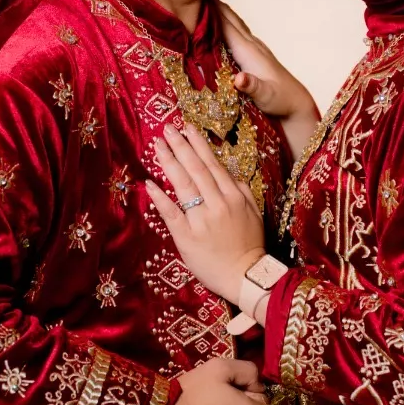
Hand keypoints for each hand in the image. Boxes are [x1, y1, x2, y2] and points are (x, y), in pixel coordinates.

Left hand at [146, 123, 265, 301]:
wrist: (245, 277)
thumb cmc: (249, 244)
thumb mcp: (253, 213)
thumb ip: (241, 190)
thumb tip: (227, 172)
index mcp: (233, 196)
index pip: (212, 164)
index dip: (198, 144)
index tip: (187, 127)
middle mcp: (217, 204)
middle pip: (195, 169)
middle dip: (180, 146)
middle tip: (167, 128)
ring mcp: (201, 220)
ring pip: (183, 185)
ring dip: (169, 163)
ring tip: (157, 146)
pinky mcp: (187, 237)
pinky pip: (171, 213)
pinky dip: (160, 198)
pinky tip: (149, 183)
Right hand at [216, 1, 318, 158]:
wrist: (296, 104)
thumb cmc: (280, 101)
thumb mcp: (265, 97)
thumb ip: (252, 87)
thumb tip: (239, 78)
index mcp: (248, 51)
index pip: (225, 25)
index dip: (209, 10)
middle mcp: (251, 44)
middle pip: (228, 18)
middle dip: (212, 3)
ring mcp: (254, 47)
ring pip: (233, 22)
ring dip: (218, 9)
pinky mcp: (254, 54)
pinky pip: (236, 31)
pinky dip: (225, 21)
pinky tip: (220, 22)